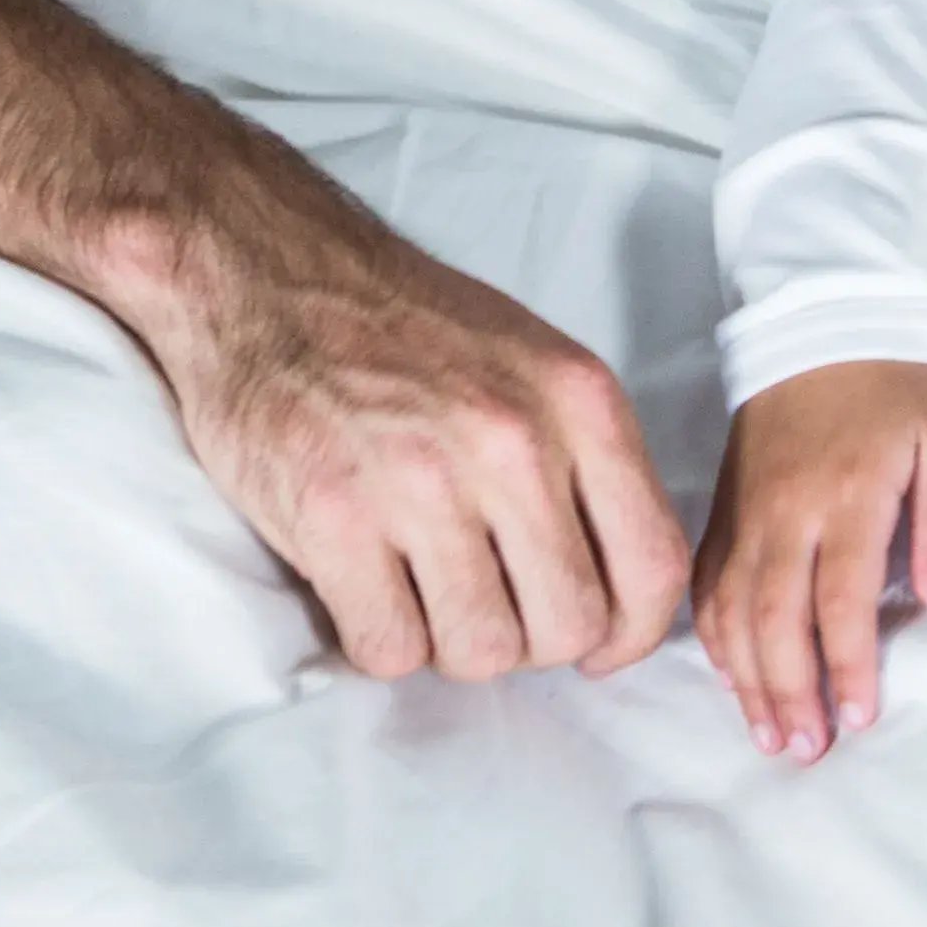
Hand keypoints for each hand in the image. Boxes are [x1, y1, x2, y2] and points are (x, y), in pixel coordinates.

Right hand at [121, 159, 691, 682]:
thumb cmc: (409, 329)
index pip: (653, 567)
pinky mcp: (333, 519)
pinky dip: (380, 641)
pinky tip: (367, 591)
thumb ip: (588, 464)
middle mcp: (513, 444)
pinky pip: (389, 647)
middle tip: (489, 607)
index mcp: (579, 405)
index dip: (632, 635)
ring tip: (421, 591)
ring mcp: (421, 483)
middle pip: (570, 625)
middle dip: (530, 641)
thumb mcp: (538, 367)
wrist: (273, 276)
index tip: (599, 649)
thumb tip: (620, 586)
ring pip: (482, 650)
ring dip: (450, 643)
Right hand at [701, 359, 926, 761]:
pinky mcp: (722, 508)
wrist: (821, 322)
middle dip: (790, 692)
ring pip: (733, 611)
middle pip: (776, 620)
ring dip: (748, 680)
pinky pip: (707, 583)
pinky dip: (714, 636)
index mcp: (846, 495)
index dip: (847, 667)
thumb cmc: (894, 385)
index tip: (859, 719)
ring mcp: (746, 512)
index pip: (840, 601)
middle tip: (805, 751)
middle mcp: (786, 512)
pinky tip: (731, 675)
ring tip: (769, 735)